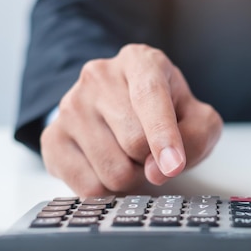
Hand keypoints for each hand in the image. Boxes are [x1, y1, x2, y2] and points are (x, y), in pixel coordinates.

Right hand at [40, 44, 222, 195]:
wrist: (124, 111)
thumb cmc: (168, 113)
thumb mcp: (198, 118)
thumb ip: (195, 138)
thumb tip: (156, 171)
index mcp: (140, 61)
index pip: (150, 97)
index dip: (163, 135)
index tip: (173, 165)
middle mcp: (98, 76)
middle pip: (134, 143)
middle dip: (152, 159)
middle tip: (152, 150)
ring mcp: (69, 105)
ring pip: (111, 171)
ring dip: (132, 176)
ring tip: (131, 155)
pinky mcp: (51, 138)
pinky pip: (88, 187)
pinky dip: (109, 189)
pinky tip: (110, 165)